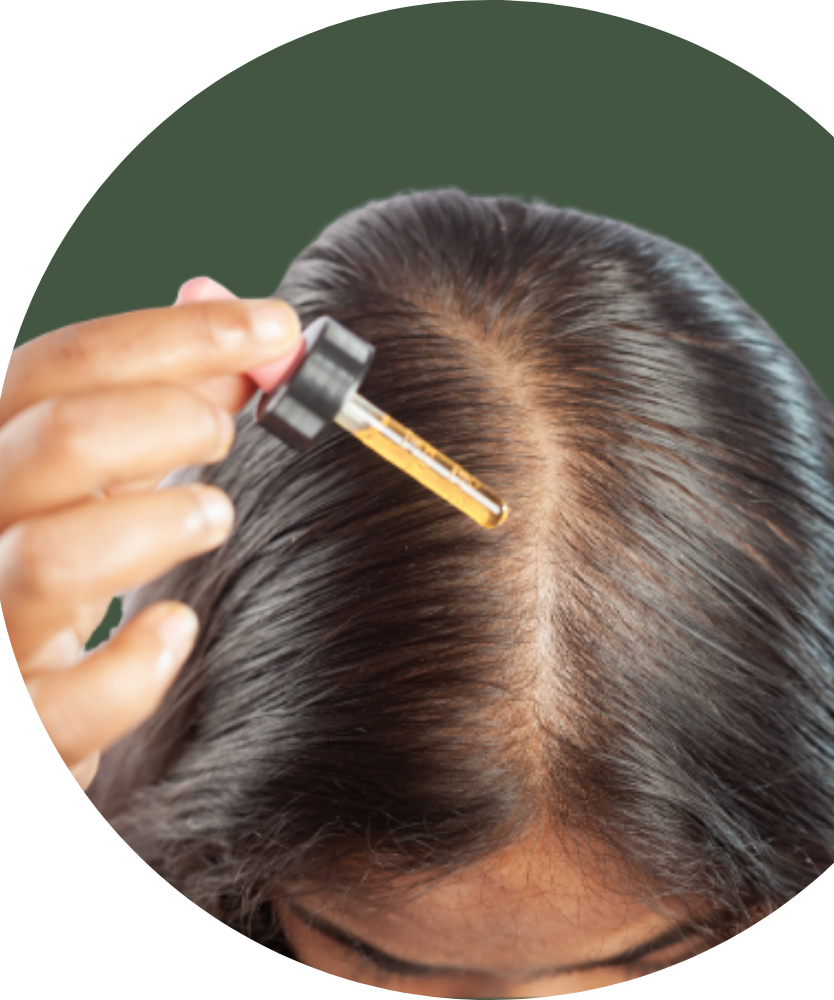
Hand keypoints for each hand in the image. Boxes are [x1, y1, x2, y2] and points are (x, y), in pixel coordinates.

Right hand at [2, 278, 300, 790]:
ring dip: (162, 521)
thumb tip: (241, 321)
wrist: (15, 699)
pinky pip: (67, 702)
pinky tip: (175, 628)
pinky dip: (136, 662)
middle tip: (226, 435)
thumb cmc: (58, 575)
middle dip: (170, 417)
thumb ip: (154, 407)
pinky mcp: (21, 720)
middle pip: (56, 438)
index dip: (177, 336)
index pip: (59, 367)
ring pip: (52, 554)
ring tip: (212, 516)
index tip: (277, 327)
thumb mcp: (93, 483)